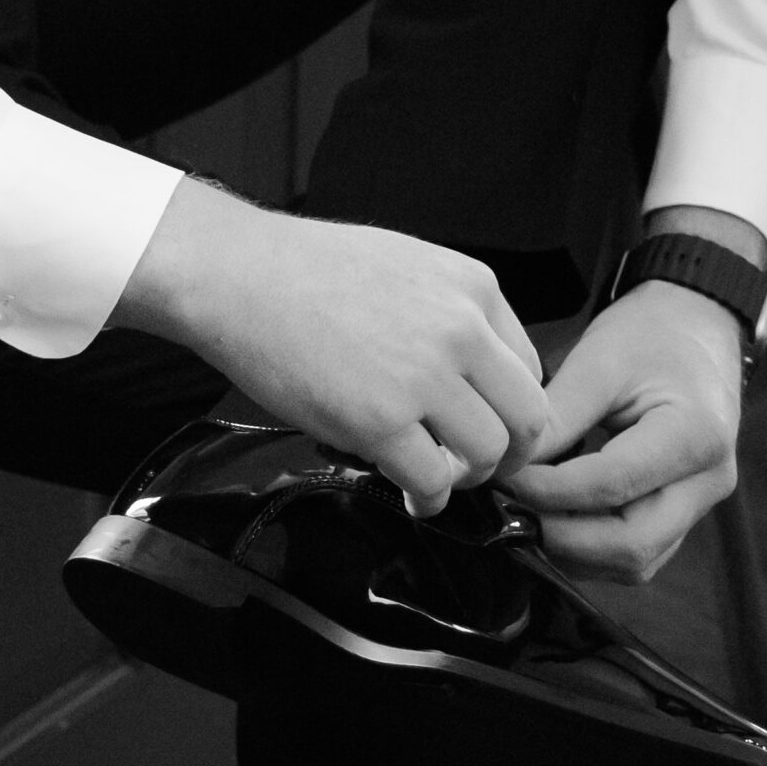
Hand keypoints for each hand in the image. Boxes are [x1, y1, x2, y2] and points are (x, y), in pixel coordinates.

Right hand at [118, 178, 547, 514]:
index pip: (528, 369)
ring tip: (437, 478)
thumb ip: (450, 312)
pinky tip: (412, 496)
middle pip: (527, 418)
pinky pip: (434, 481)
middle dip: (509, 454)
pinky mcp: (381, 421)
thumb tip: (468, 371)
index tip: (486, 426)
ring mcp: (424, 377)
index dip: (509, 409)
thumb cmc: (305, 270)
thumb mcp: (406, 266)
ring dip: (468, 477)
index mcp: (474, 287)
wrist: (238, 275)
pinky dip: (429, 499)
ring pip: (488, 454)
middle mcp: (462, 330)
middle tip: (478, 467)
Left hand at [501, 278, 741, 582]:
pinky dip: (589, 549)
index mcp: (695, 435)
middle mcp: (708, 482)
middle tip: (510, 508)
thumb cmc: (648, 336)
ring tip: (527, 512)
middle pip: (632, 545)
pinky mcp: (682, 518)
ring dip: (572, 549)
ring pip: (633, 562)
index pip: (612, 485)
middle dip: (561, 536)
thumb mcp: (598, 361)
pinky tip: (555, 517)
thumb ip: (554, 417)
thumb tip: (505, 466)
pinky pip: (635, 557)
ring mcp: (700, 506)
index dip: (549, 491)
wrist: (695, 332)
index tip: (502, 478)